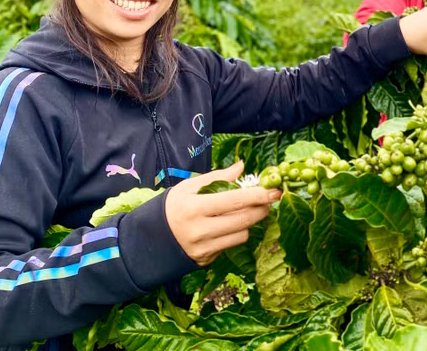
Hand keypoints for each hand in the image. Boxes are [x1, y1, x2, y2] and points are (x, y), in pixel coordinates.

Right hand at [165, 160, 280, 265]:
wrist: (153, 238)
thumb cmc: (174, 206)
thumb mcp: (189, 187)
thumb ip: (217, 177)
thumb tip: (241, 166)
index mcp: (194, 207)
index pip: (234, 201)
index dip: (257, 195)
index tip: (273, 190)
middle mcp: (200, 230)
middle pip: (243, 220)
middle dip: (261, 208)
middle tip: (269, 199)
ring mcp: (204, 248)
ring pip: (242, 235)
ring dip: (251, 222)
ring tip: (249, 210)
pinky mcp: (207, 259)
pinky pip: (232, 245)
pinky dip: (237, 233)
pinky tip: (232, 224)